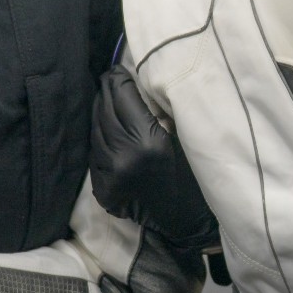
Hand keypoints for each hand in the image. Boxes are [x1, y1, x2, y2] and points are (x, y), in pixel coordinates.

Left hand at [90, 65, 218, 249]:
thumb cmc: (197, 176)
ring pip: (95, 132)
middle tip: (109, 77)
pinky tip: (107, 130)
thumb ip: (159, 113)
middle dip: (106, 91)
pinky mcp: (103, 190)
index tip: (118, 68)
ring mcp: (110, 176)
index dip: (119, 79)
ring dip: (100, 114)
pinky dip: (100, 139)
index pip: (122, 98)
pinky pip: (95, 155)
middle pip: (104, 111)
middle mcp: (123, 158)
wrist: (189, 224)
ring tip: (107, 100)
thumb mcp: (185, 137)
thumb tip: (139, 86)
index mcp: (148, 142)